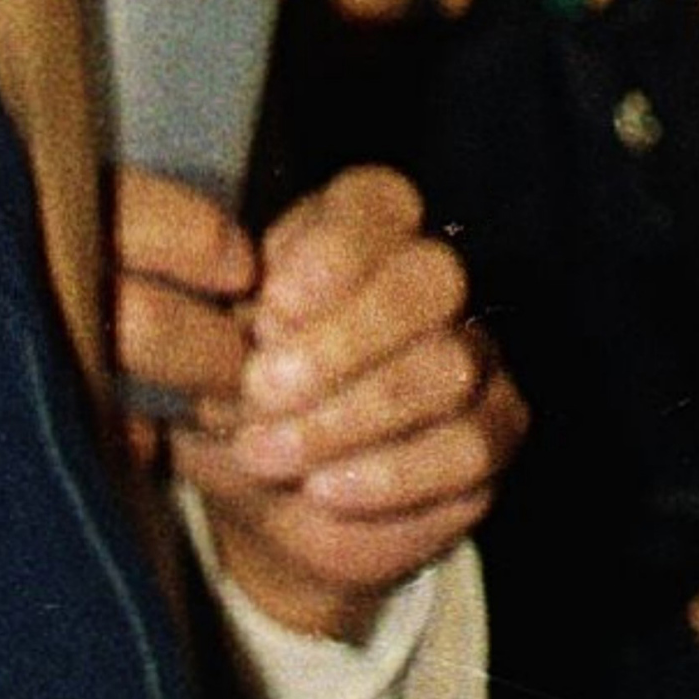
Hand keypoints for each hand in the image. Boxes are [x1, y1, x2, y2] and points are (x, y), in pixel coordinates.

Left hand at [128, 166, 518, 637]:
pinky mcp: (497, 432)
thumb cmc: (228, 400)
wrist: (265, 498)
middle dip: (342, 339)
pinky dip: (390, 473)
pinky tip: (325, 490)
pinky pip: (470, 445)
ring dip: (347, 417)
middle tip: (260, 388)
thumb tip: (250, 329)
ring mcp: (475, 354)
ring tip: (266, 454)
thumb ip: (219, 325)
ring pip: (448, 367)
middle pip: (429, 278)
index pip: (380, 200)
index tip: (267, 309)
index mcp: (355, 234)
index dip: (335, 250)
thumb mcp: (202, 356)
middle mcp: (428, 284)